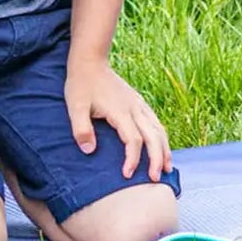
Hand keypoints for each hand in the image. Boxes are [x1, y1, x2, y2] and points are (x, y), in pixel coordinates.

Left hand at [64, 59, 171, 180]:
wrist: (90, 61)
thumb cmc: (81, 84)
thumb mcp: (75, 107)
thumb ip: (81, 129)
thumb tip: (89, 151)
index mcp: (120, 111)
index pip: (133, 139)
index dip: (132, 158)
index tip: (126, 174)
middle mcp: (134, 108)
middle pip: (152, 136)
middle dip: (156, 158)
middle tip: (155, 179)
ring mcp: (138, 104)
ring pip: (158, 129)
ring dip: (164, 149)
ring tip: (166, 168)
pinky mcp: (138, 102)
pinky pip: (156, 122)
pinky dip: (162, 137)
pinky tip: (162, 147)